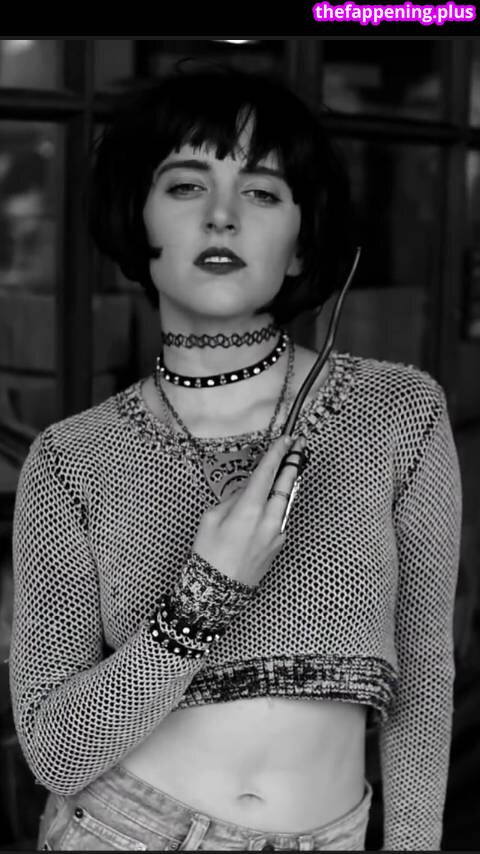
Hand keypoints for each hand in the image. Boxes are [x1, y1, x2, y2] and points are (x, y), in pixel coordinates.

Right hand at [192, 435, 305, 586]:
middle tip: (300, 445)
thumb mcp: (211, 518)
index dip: (278, 453)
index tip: (287, 439)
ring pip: (287, 501)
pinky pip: (281, 518)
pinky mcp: (279, 544)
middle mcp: (269, 520)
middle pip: (287, 484)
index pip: (268, 473)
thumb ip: (232, 499)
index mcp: (249, 509)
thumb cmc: (208, 554)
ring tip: (290, 466)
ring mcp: (277, 533)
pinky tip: (270, 503)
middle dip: (294, 461)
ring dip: (288, 483)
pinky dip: (278, 506)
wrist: (218, 592)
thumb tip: (248, 488)